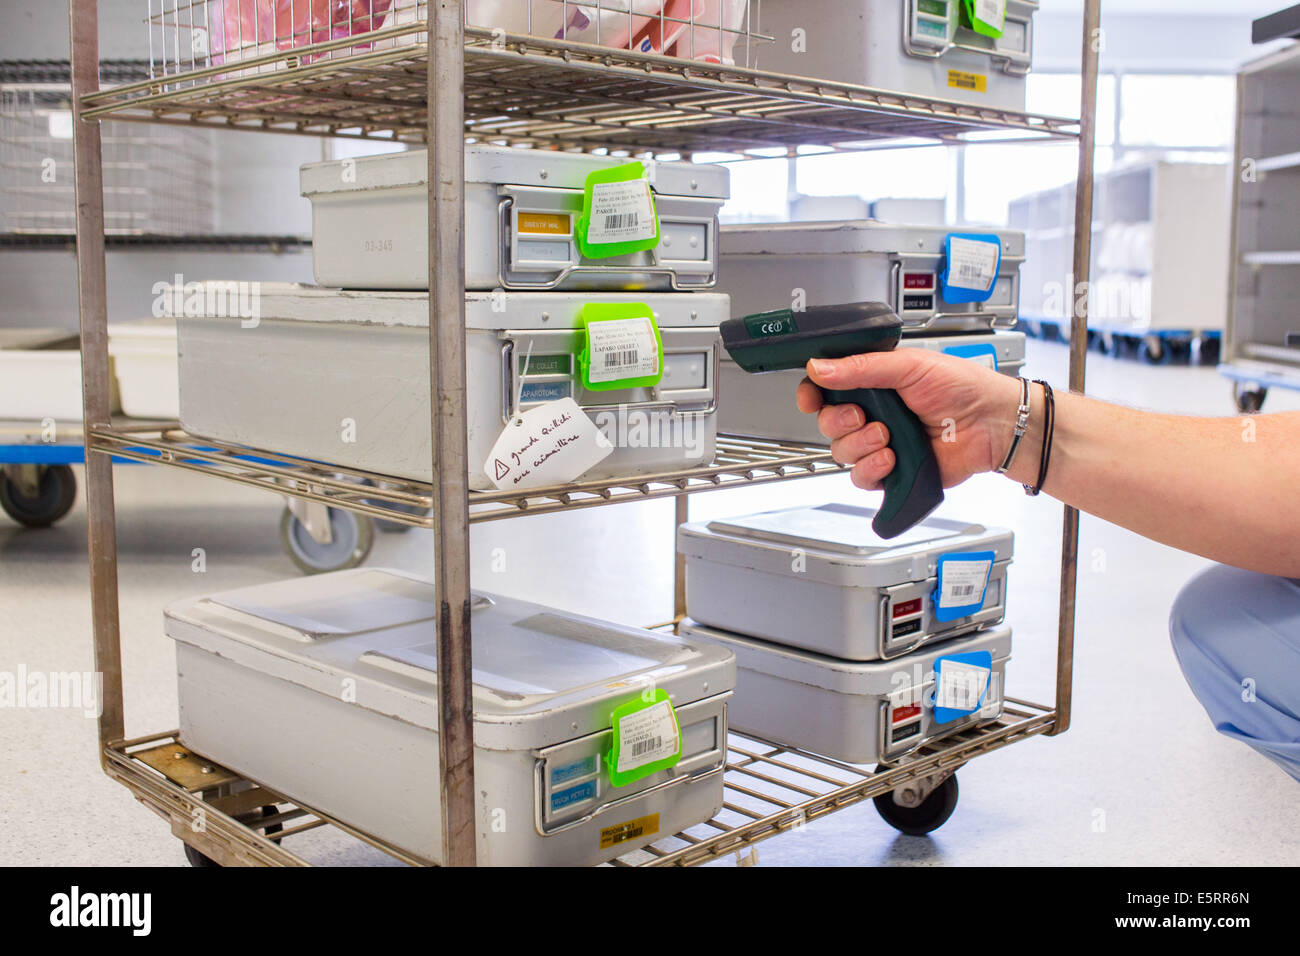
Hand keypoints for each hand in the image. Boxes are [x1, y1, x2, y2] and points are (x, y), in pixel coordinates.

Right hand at [796, 349, 1022, 491]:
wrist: (992, 424)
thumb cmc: (963, 387)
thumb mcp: (909, 366)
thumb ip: (861, 367)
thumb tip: (820, 367)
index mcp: (873, 382)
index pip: (826, 389)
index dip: (812, 394)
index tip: (811, 397)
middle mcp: (873, 413)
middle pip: (828, 423)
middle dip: (839, 421)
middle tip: (862, 415)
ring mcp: (881, 443)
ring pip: (842, 452)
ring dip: (860, 445)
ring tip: (888, 436)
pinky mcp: (892, 471)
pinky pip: (861, 478)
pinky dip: (871, 469)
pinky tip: (891, 457)